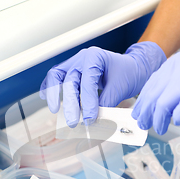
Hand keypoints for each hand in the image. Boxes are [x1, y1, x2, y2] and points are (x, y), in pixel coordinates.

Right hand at [40, 42, 165, 126]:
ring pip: (57, 76)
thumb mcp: (120, 88)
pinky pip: (56, 78)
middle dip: (70, 103)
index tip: (89, 118)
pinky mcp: (72, 72)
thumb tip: (93, 120)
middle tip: (74, 121)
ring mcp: (75, 64)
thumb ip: (106, 104)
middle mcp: (82, 59)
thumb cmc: (128, 73)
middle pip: (69, 80)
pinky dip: (50, 88)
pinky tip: (46, 98)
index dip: (87, 101)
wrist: (133, 68)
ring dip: (54, 94)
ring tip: (55, 110)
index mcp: (95, 57)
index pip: (87, 81)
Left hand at [131, 43, 179, 134]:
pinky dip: (177, 119)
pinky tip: (179, 122)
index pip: (151, 84)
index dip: (142, 102)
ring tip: (160, 129)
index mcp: (175, 62)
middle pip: (153, 95)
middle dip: (146, 113)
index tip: (139, 114)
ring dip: (159, 120)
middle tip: (144, 125)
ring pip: (162, 105)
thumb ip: (173, 88)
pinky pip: (179, 112)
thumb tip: (152, 107)